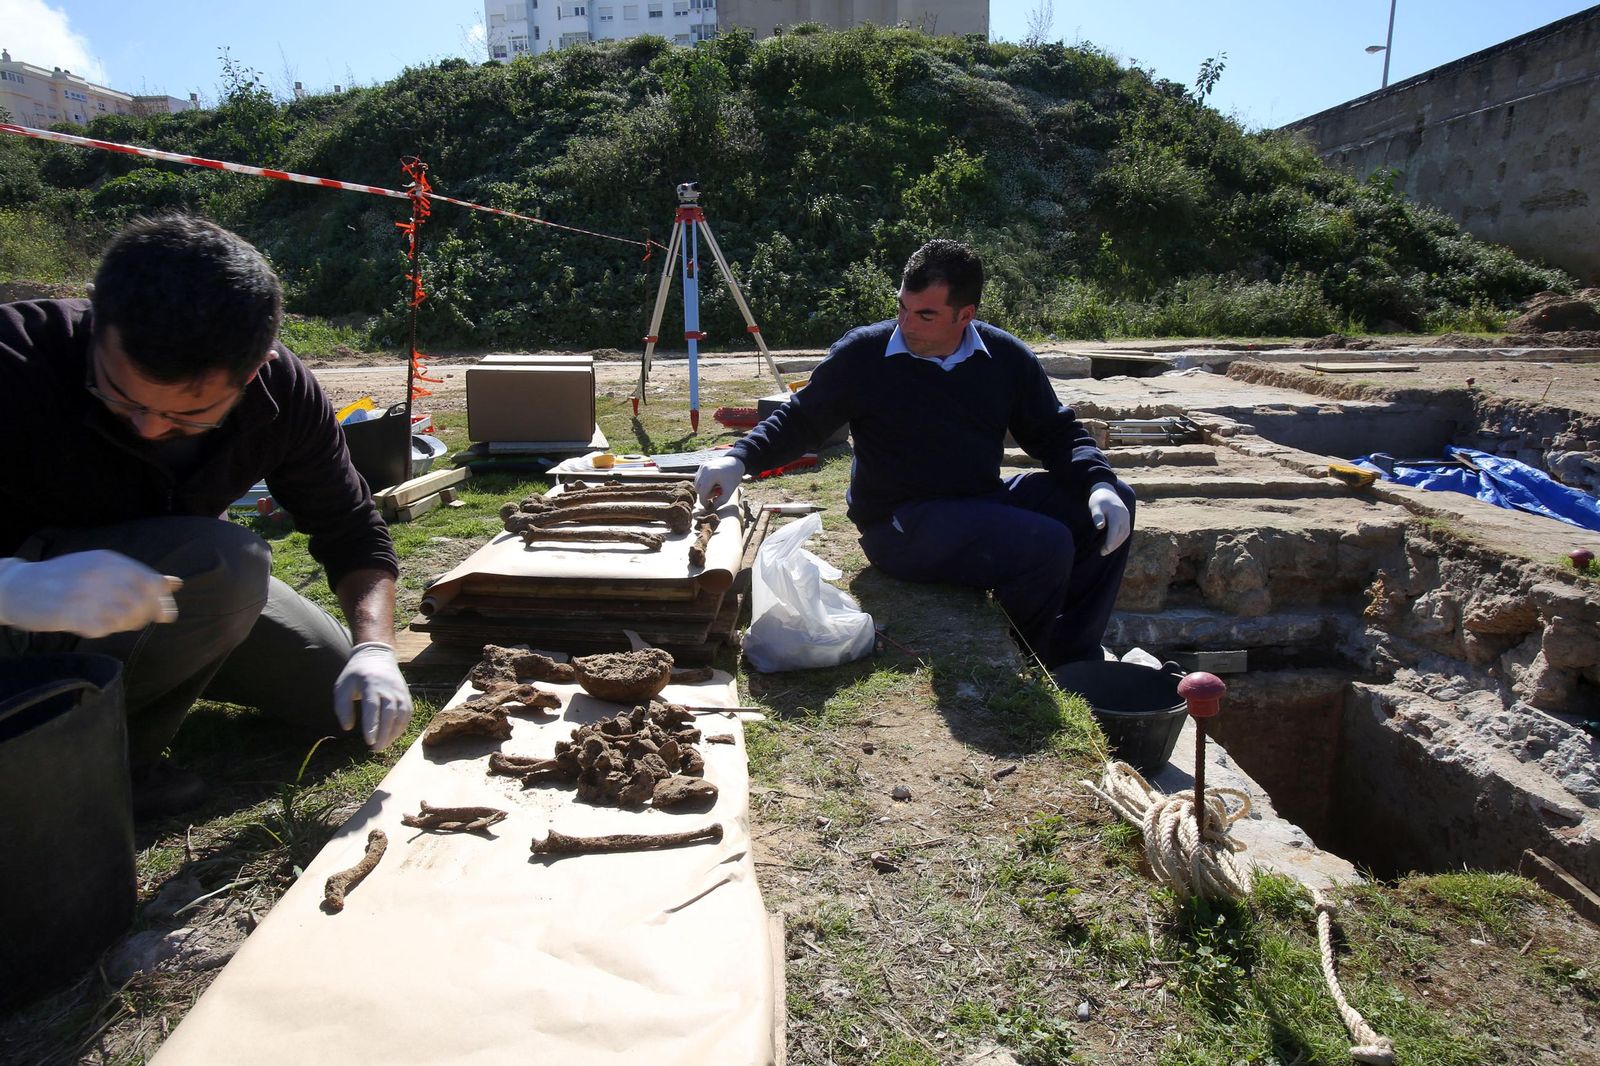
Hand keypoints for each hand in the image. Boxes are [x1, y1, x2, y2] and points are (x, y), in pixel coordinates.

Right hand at [0, 552, 180, 637]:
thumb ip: (138, 575)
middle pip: (143, 601)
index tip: (167, 612)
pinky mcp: (72, 615)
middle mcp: (99, 575)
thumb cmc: (65, 577)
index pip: (150, 581)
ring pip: (127, 617)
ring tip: (113, 620)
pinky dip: (107, 629)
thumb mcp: (100, 567)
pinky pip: (105, 628)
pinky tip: (96, 624)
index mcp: (108, 560)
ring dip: (127, 623)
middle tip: (138, 620)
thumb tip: (176, 583)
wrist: (18, 587)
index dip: (163, 600)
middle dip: (148, 615)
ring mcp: (86, 595)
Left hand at [333, 642, 412, 749]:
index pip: (373, 707)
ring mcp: (399, 691)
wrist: (377, 656)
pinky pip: (407, 714)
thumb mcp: (342, 687)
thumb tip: (348, 727)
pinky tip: (392, 736)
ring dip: (393, 732)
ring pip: (401, 715)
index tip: (368, 741)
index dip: (372, 725)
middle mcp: (388, 688)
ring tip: (383, 745)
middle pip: (389, 713)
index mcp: (370, 684)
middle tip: (375, 748)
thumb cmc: (355, 674)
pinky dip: (401, 727)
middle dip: (384, 733)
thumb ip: (342, 707)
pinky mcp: (405, 695)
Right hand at [694, 455, 744, 509]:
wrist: (735, 462)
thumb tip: (711, 508)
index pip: (703, 492)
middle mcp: (704, 469)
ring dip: (704, 489)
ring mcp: (702, 466)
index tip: (709, 507)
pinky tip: (713, 482)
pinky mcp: (702, 466)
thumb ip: (721, 501)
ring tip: (716, 488)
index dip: (704, 502)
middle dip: (705, 495)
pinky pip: (698, 478)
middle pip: (698, 489)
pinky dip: (704, 483)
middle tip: (716, 494)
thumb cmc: (733, 477)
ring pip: (697, 484)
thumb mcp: (730, 491)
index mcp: (711, 474)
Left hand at [1087, 484, 1130, 555]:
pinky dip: (1120, 538)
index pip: (1115, 532)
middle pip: (1121, 534)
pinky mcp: (1126, 517)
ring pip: (1125, 533)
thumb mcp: (1095, 506)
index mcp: (1116, 514)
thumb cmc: (1098, 499)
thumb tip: (1100, 526)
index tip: (1103, 551)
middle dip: (1113, 545)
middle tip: (1103, 552)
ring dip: (1117, 543)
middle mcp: (1124, 516)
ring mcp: (1127, 516)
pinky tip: (1113, 542)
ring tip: (1107, 549)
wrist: (1106, 489)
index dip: (1110, 543)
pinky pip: (1126, 530)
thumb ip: (1097, 516)